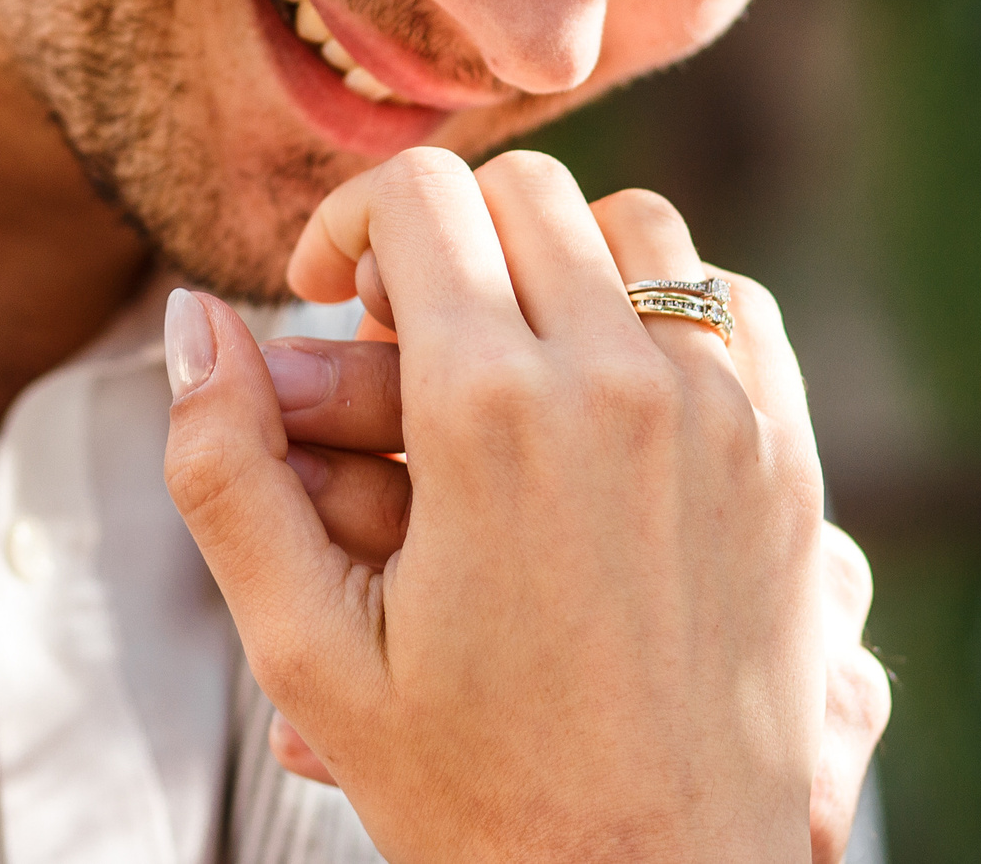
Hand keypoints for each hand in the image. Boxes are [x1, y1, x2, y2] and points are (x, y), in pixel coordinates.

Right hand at [166, 147, 848, 862]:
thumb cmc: (470, 788)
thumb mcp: (306, 647)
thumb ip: (226, 469)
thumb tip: (192, 319)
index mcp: (490, 412)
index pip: (423, 195)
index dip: (351, 224)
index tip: (330, 297)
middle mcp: (623, 382)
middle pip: (524, 193)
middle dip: (445, 241)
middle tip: (405, 346)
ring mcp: (726, 411)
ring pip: (637, 227)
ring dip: (558, 265)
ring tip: (507, 366)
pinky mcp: (788, 453)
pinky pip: (728, 302)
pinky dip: (663, 310)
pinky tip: (608, 402)